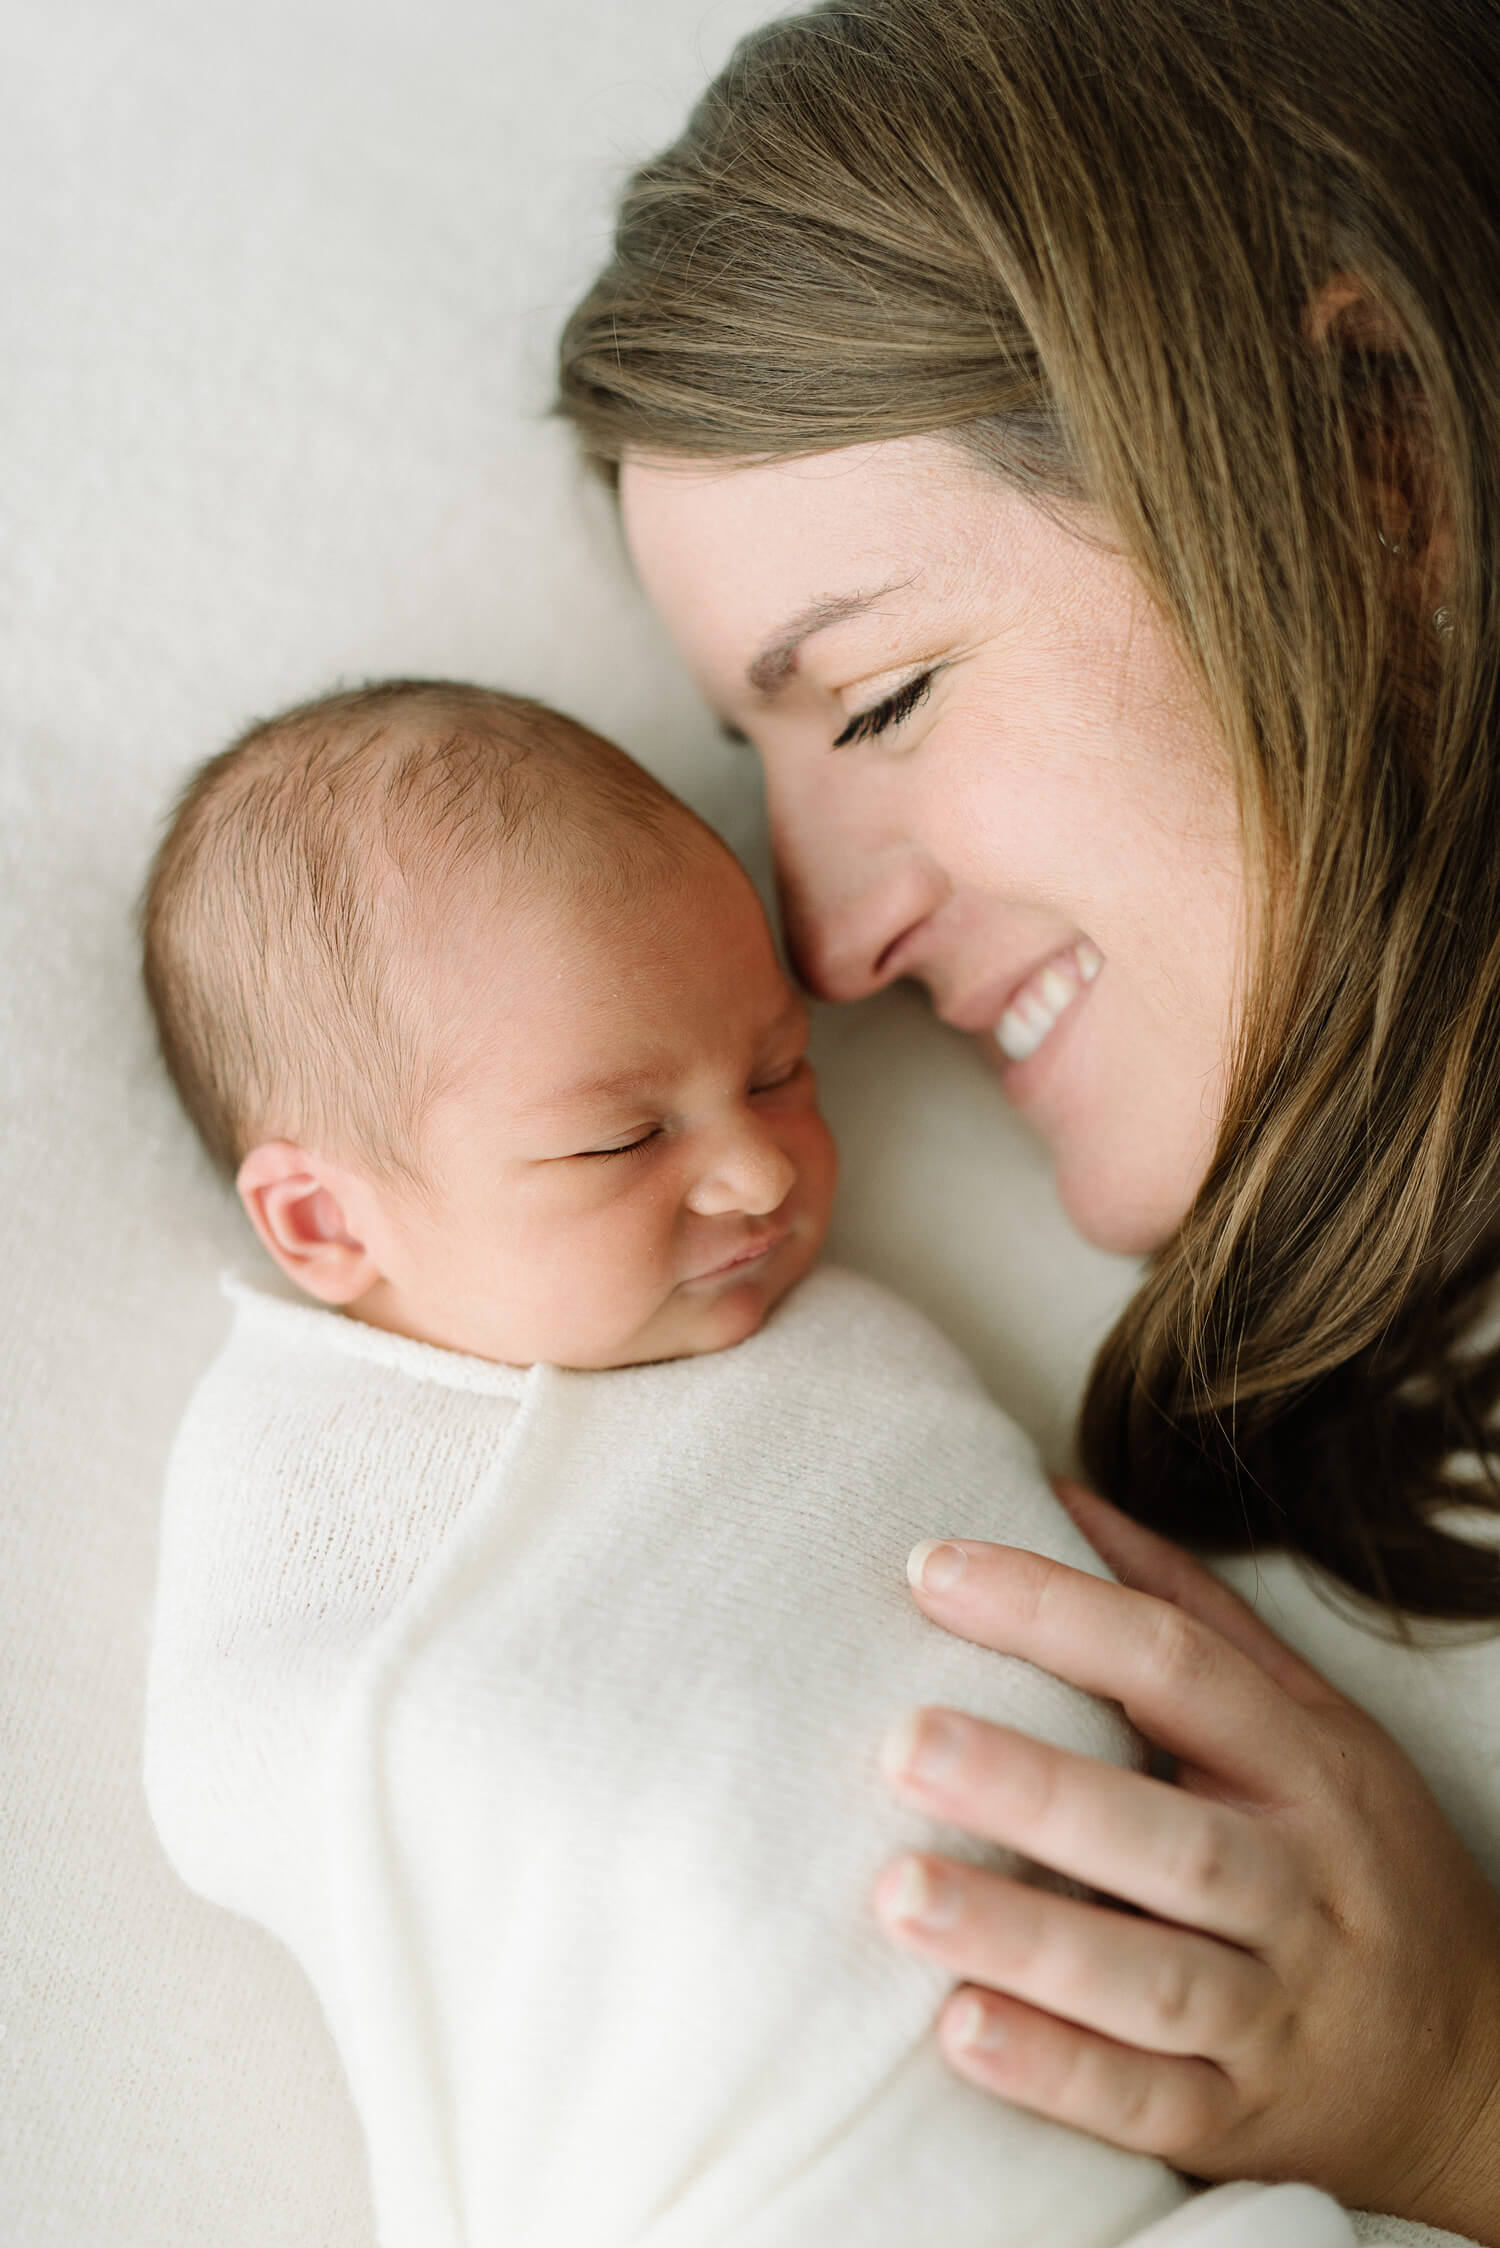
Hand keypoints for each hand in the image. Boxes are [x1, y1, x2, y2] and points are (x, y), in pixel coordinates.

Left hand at [872, 1484, 1499, 2241]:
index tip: (930, 1568)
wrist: (1477, 2076)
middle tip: (904, 1740)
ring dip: (1025, 1939)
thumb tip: (1058, 1495)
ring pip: (1152, 1981)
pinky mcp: (1244, 2124)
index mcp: (1308, 1771)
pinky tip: (957, 2029)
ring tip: (899, 1891)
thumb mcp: (1314, 1726)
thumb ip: (1192, 1616)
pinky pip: (1149, 2105)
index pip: (1178, 1670)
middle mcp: (1300, 1890)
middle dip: (1033, 1788)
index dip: (1055, 1613)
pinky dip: (1056, 2074)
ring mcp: (1278, 2016)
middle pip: (1167, 1838)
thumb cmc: (1356, 1863)